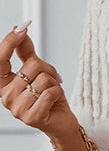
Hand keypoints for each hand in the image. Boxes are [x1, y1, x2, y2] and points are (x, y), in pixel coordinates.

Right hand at [0, 21, 77, 139]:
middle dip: (48, 69)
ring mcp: (17, 109)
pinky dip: (58, 93)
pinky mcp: (31, 118)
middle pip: (31, 66)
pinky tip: (55, 101)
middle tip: (51, 81)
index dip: (9, 42)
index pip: (0, 59)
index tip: (21, 29)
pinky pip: (50, 93)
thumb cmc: (48, 97)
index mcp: (2, 84)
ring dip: (54, 83)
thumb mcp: (37, 71)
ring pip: (43, 79)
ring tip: (52, 93)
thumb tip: (19, 28)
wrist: (61, 122)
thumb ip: (25, 52)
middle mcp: (5, 97)